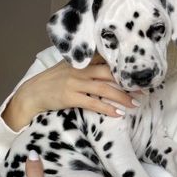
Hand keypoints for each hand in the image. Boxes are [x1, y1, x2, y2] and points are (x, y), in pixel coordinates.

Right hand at [2, 59, 138, 130]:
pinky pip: (92, 102)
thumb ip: (86, 67)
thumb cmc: (53, 81)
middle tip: (143, 91)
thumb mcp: (69, 68)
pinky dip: (106, 108)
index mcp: (82, 62)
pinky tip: (117, 113)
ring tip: (134, 104)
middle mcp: (80, 70)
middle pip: (109, 75)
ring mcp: (75, 83)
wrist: (32, 92)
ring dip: (121, 97)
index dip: (123, 69)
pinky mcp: (70, 96)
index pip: (106, 62)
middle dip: (127, 83)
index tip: (137, 76)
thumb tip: (106, 71)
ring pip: (104, 89)